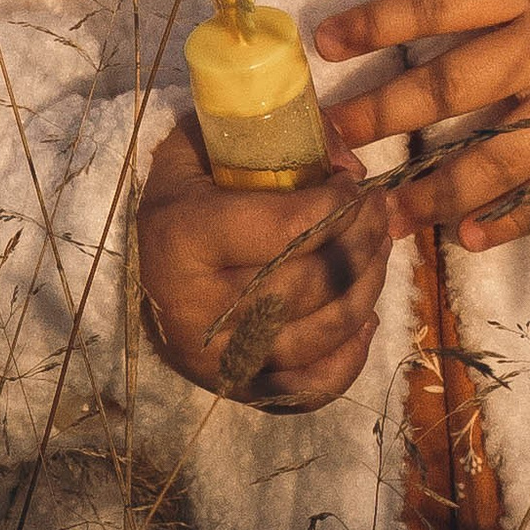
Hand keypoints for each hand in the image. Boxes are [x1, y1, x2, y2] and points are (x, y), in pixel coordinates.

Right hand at [136, 113, 389, 409]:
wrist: (149, 271)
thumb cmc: (185, 197)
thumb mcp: (206, 147)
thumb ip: (275, 138)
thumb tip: (349, 161)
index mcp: (184, 241)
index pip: (286, 228)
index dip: (336, 204)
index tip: (354, 182)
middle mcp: (199, 311)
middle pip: (311, 281)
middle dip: (362, 239)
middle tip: (381, 209)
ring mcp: (219, 361)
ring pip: (323, 330)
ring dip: (368, 285)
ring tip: (380, 248)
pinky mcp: (240, 391)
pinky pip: (312, 387)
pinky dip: (351, 354)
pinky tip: (365, 315)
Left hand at [311, 0, 529, 250]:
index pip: (437, 6)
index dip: (376, 23)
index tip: (325, 42)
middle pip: (449, 90)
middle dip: (382, 114)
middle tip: (331, 139)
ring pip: (492, 158)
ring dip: (432, 188)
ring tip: (384, 212)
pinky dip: (512, 220)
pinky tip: (469, 240)